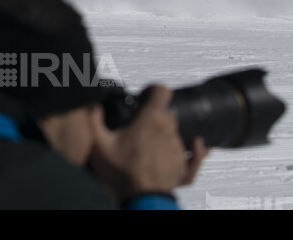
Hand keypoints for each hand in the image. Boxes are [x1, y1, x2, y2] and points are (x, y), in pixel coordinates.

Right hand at [88, 85, 209, 202]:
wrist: (141, 201)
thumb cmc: (121, 172)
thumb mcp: (99, 144)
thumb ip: (94, 121)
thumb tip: (94, 106)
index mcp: (150, 121)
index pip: (162, 92)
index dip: (155, 90)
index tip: (148, 94)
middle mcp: (168, 131)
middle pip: (167, 114)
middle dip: (155, 116)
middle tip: (139, 126)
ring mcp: (178, 150)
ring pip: (177, 134)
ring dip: (165, 135)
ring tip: (149, 145)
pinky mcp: (183, 168)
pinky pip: (193, 158)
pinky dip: (196, 152)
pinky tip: (198, 146)